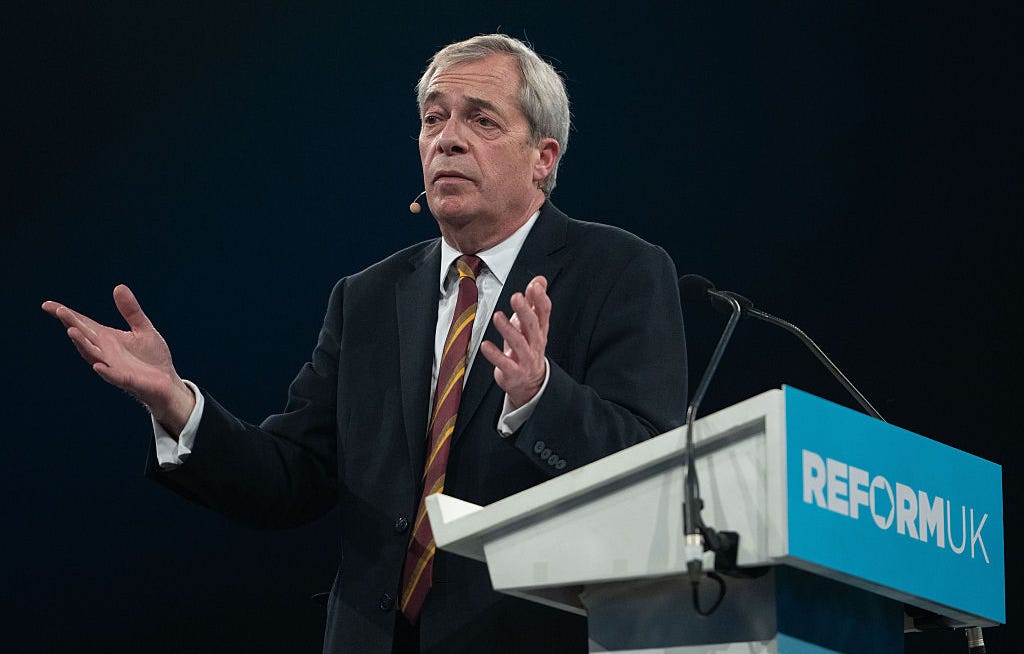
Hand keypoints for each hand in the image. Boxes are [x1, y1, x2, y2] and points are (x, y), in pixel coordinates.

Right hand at [41, 284, 194, 434]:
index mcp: (108, 339)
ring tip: (71, 331)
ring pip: (94, 356)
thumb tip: (118, 286)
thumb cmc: (152, 357)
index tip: (47, 305)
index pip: (84, 325)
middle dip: (72, 325)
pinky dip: (105, 371)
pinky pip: (114, 376)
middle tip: (60, 311)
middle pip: (85, 337)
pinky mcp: (128, 381)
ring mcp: (114, 367)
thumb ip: (131, 311)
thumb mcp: (143, 329)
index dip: (67, 315)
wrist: (167, 383)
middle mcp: (106, 353)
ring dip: (82, 344)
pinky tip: (98, 365)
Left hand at [481, 276, 550, 408]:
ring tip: (498, 317)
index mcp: (540, 330)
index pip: (544, 313)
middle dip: (525, 311)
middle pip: (532, 326)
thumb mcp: (532, 325)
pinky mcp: (513, 372)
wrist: (530, 383)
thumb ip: (534, 302)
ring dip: (508, 329)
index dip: (540, 299)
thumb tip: (540, 280)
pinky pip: (505, 363)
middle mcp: (535, 343)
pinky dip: (495, 355)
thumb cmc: (528, 348)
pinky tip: (485, 345)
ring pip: (519, 343)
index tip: (534, 286)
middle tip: (516, 297)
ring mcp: (525, 359)